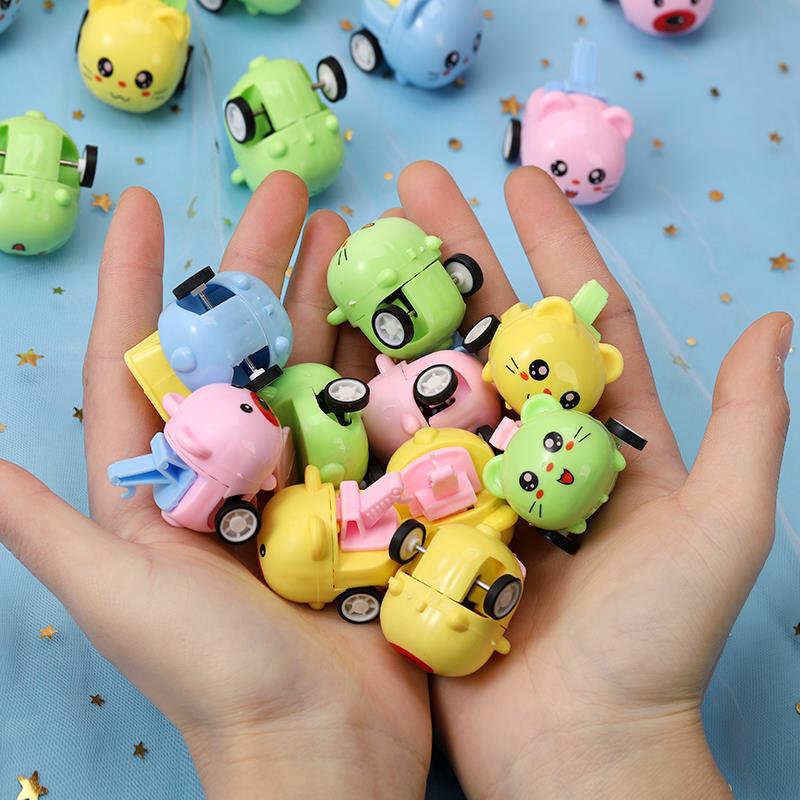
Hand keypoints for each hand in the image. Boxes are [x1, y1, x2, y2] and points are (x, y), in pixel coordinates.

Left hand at [0, 173, 432, 799]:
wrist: (324, 747)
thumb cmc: (214, 673)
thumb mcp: (118, 590)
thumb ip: (46, 524)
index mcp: (169, 476)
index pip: (145, 358)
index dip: (140, 280)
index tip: (146, 206)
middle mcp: (239, 464)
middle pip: (247, 344)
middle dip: (263, 263)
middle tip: (293, 191)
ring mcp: (312, 473)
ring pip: (317, 363)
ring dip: (331, 296)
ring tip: (354, 229)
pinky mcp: (372, 492)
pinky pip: (376, 412)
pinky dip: (387, 361)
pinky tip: (405, 311)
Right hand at [390, 164, 789, 798]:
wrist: (576, 748)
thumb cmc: (657, 643)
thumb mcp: (723, 526)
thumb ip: (751, 426)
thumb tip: (777, 322)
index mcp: (600, 434)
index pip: (574, 316)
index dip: (551, 243)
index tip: (516, 180)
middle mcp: (528, 445)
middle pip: (486, 331)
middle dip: (452, 256)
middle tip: (410, 188)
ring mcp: (465, 479)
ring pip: (428, 378)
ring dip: (398, 311)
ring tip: (356, 247)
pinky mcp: (418, 519)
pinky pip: (386, 448)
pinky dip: (359, 397)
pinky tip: (326, 341)